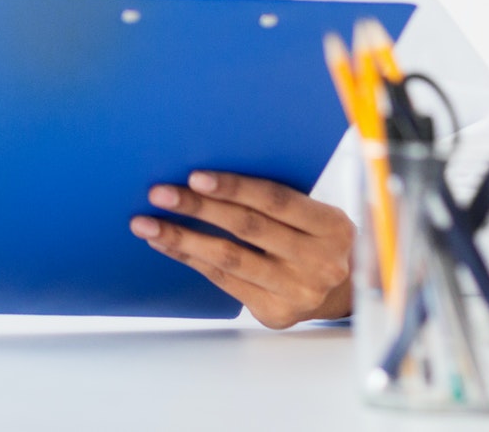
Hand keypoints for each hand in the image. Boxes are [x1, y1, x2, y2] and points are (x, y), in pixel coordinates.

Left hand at [129, 170, 353, 328]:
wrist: (342, 290)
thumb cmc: (314, 237)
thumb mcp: (313, 214)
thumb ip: (276, 199)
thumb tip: (205, 176)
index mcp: (331, 226)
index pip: (276, 200)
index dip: (235, 187)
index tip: (195, 177)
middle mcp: (319, 262)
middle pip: (248, 229)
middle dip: (199, 209)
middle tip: (160, 193)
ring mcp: (297, 291)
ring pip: (230, 259)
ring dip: (183, 239)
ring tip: (147, 224)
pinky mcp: (275, 312)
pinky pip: (223, 280)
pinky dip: (190, 259)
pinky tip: (165, 244)